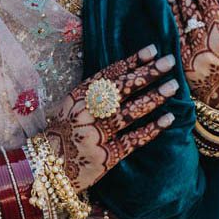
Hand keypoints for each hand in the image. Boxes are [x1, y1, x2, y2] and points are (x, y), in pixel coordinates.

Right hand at [45, 46, 176, 191]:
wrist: (46, 168)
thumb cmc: (62, 133)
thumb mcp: (71, 106)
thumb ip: (93, 93)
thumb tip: (126, 75)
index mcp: (79, 96)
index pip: (110, 74)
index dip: (132, 61)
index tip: (152, 50)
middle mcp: (88, 112)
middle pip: (122, 89)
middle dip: (147, 73)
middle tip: (169, 62)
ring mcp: (97, 134)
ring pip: (131, 112)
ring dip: (154, 97)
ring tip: (172, 86)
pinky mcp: (107, 156)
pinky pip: (134, 140)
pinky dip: (153, 129)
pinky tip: (168, 119)